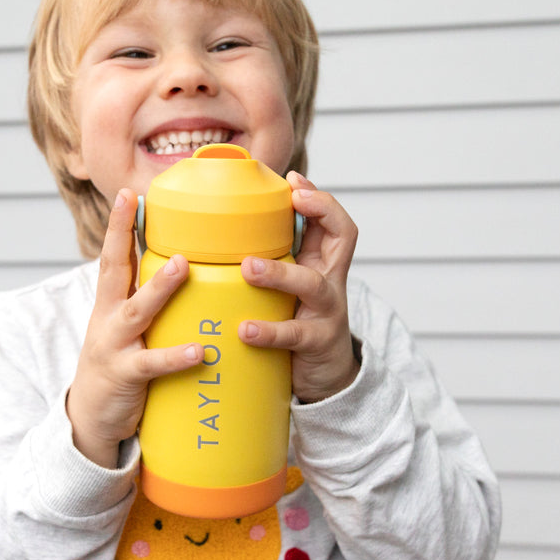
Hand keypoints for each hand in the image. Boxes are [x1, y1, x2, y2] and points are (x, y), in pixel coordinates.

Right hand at [66, 189, 203, 467]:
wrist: (89, 419)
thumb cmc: (118, 369)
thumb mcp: (127, 332)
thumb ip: (152, 308)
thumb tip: (190, 280)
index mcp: (110, 306)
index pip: (113, 259)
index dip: (119, 226)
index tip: (130, 194)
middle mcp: (107, 319)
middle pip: (113, 270)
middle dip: (121, 235)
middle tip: (137, 203)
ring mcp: (113, 346)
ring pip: (136, 311)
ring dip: (159, 287)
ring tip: (184, 266)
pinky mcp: (125, 376)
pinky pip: (152, 364)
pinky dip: (176, 356)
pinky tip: (201, 351)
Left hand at [238, 171, 359, 403]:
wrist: (325, 377)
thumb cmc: (298, 323)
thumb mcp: (291, 288)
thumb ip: (271, 261)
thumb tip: (217, 233)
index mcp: (323, 264)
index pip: (335, 222)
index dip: (320, 199)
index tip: (294, 181)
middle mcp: (330, 282)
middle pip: (342, 238)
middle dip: (319, 213)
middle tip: (290, 201)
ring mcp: (327, 312)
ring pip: (312, 284)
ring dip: (280, 273)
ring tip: (248, 268)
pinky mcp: (317, 343)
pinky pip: (294, 334)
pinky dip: (268, 331)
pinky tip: (245, 329)